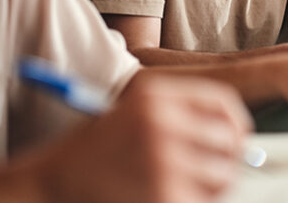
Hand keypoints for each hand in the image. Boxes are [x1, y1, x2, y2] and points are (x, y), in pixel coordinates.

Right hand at [35, 73, 251, 202]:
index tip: (235, 139)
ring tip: (185, 189)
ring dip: (213, 187)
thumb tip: (238, 137)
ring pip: (223, 175)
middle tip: (215, 172)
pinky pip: (203, 202)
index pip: (222, 103)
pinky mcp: (165, 196)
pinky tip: (167, 200)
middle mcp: (161, 123)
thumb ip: (182, 118)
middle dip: (227, 159)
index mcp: (154, 96)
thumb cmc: (93, 153)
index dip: (236, 123)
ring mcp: (163, 161)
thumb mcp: (132, 115)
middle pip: (229, 139)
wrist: (49, 185)